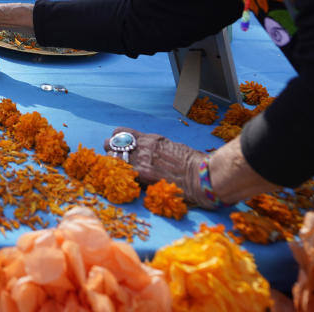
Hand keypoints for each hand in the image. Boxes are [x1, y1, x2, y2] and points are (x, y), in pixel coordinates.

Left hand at [103, 127, 218, 208]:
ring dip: (112, 165)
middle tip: (114, 161)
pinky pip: (122, 172)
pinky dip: (119, 176)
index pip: (121, 132)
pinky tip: (122, 182)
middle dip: (110, 152)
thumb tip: (148, 153)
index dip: (116, 140)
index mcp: (151, 139)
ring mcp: (142, 160)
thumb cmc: (193, 163)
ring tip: (116, 173)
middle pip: (112, 144)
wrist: (203, 176)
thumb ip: (156, 149)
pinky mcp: (143, 174)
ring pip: (113, 157)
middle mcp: (143, 147)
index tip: (117, 147)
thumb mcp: (172, 148)